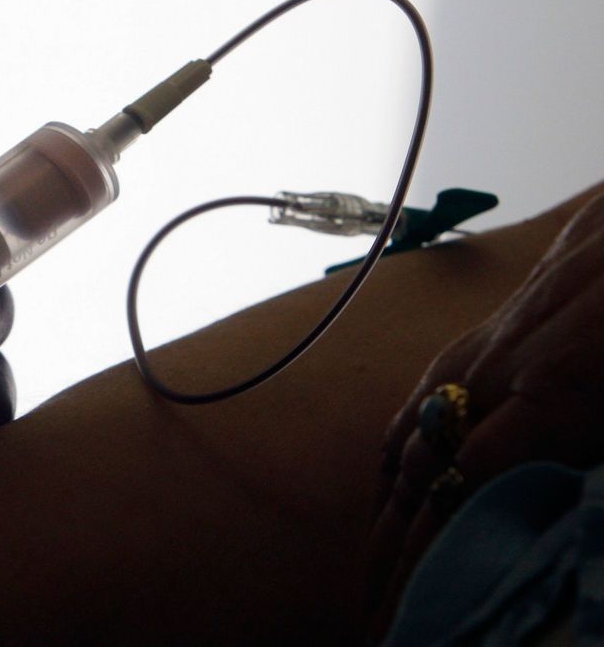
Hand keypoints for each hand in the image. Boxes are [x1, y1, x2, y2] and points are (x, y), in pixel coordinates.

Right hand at [366, 192, 603, 634]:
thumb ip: (593, 457)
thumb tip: (563, 519)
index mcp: (557, 390)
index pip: (463, 493)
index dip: (429, 561)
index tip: (410, 616)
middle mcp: (499, 373)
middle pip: (420, 476)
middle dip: (394, 556)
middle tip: (376, 621)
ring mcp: (482, 351)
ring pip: (408, 440)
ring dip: (385, 514)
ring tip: (371, 574)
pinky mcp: (484, 334)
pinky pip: (417, 401)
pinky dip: (393, 455)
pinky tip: (386, 487)